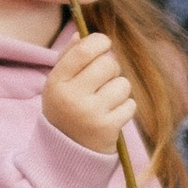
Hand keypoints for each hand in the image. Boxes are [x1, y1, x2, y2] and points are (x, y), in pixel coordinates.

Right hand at [42, 29, 140, 152]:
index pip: (83, 51)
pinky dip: (125, 107)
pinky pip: (130, 104)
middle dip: (111, 68)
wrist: (66, 153)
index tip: (105, 44)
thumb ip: (68, 57)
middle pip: (108, 64)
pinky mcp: (108, 129)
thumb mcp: (58, 84)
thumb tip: (82, 34)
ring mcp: (90, 114)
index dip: (99, 41)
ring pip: (123, 84)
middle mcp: (72, 98)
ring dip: (119, 89)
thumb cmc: (65, 109)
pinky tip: (112, 115)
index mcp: (56, 83)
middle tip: (104, 80)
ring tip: (106, 101)